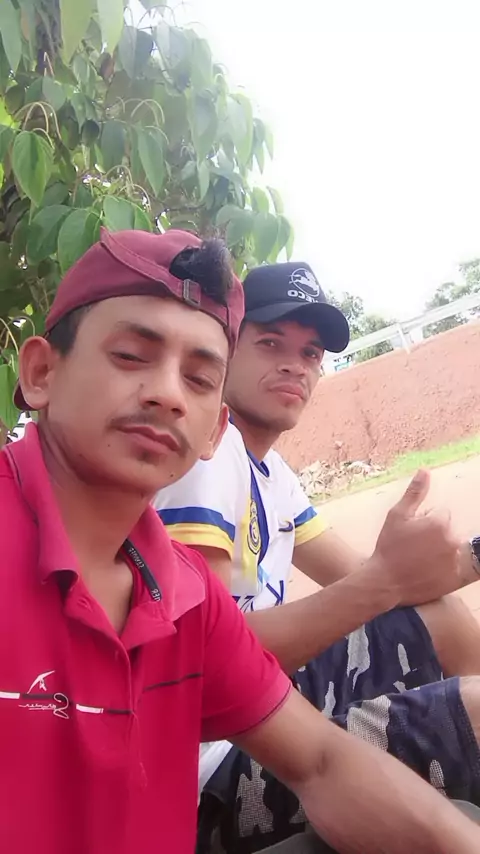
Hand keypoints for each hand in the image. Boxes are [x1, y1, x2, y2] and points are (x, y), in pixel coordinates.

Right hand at [367, 469, 460, 606]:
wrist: (384, 582)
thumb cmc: (388, 547)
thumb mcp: (396, 516)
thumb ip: (414, 493)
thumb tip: (425, 471)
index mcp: (440, 523)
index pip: (440, 514)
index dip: (424, 522)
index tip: (411, 534)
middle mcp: (452, 540)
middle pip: (447, 531)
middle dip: (434, 536)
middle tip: (414, 548)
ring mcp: (454, 561)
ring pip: (450, 549)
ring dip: (439, 552)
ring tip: (419, 561)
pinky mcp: (454, 578)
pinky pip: (453, 567)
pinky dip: (443, 569)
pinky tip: (426, 571)